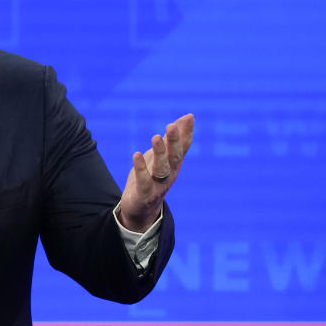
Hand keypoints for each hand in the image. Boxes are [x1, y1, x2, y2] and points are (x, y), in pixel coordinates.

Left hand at [119, 113, 193, 231]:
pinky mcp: (144, 194)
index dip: (187, 133)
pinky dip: (141, 168)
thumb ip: (173, 138)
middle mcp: (169, 174)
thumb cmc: (152, 178)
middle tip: (171, 125)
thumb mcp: (162, 156)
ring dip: (160, 153)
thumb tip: (188, 117)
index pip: (183, 147)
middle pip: (175, 157)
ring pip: (162, 168)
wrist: (141, 209)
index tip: (189, 117)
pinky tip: (136, 154)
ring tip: (156, 137)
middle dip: (174, 141)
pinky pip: (144, 181)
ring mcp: (158, 185)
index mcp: (174, 164)